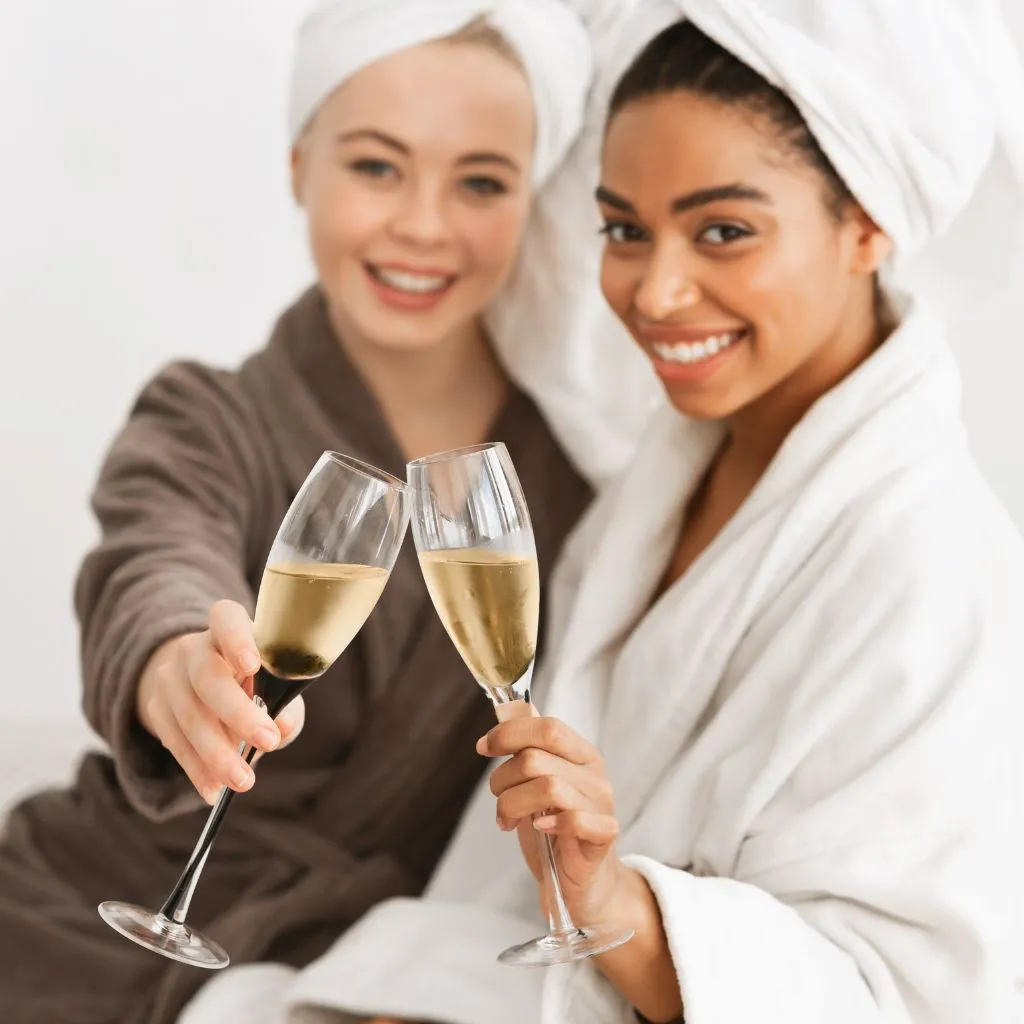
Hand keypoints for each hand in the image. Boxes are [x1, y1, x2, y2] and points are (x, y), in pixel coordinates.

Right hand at [137, 600, 304, 802]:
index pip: (226, 619)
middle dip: (238, 714)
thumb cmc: (255, 679)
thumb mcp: (276, 681)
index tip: (253, 665)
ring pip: (189, 716)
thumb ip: (285, 701)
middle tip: (268, 742)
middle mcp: (194, 649)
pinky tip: (213, 791)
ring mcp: (170, 679)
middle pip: (208, 678)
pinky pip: (175, 743)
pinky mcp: (157, 710)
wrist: (201, 681)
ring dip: (217, 753)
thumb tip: (281, 725)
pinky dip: (197, 770)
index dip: (238, 639)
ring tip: (243, 781)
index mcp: (227, 628)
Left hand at [479, 715, 630, 926]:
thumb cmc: (553, 828)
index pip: (547, 727)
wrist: (579, 882)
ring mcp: (602, 804)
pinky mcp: (604, 836)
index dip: (509, 733)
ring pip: (548, 787)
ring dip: (513, 805)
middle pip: (537, 759)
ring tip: (507, 820)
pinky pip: (575, 819)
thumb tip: (507, 708)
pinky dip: (549, 823)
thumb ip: (526, 746)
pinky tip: (538, 829)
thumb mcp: (534, 783)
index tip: (483, 748)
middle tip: (498, 799)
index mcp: (580, 753)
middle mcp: (594, 774)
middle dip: (503, 779)